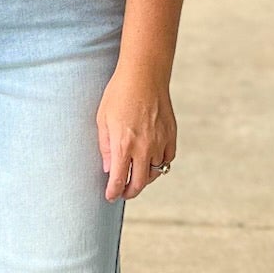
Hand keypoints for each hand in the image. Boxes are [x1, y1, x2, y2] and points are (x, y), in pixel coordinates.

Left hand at [97, 62, 175, 200]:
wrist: (144, 76)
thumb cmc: (119, 94)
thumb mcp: (103, 120)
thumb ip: (106, 148)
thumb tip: (109, 170)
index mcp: (123, 145)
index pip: (119, 180)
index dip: (113, 192)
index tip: (110, 196)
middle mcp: (143, 147)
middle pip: (139, 183)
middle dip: (130, 192)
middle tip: (123, 193)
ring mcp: (160, 142)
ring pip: (155, 172)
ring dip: (145, 178)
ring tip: (137, 176)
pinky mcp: (171, 135)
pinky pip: (168, 159)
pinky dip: (160, 164)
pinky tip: (151, 161)